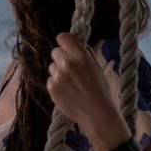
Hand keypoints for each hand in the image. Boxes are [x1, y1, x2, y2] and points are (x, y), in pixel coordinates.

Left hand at [47, 32, 129, 149]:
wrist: (96, 113)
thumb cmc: (101, 91)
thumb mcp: (97, 67)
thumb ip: (84, 54)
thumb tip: (74, 45)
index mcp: (81, 56)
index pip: (63, 37)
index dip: (64, 42)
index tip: (66, 47)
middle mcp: (67, 63)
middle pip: (55, 52)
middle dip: (61, 58)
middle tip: (70, 69)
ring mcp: (58, 76)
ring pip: (52, 67)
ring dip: (58, 72)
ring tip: (71, 84)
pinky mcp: (51, 87)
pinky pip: (50, 80)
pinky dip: (56, 85)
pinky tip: (67, 92)